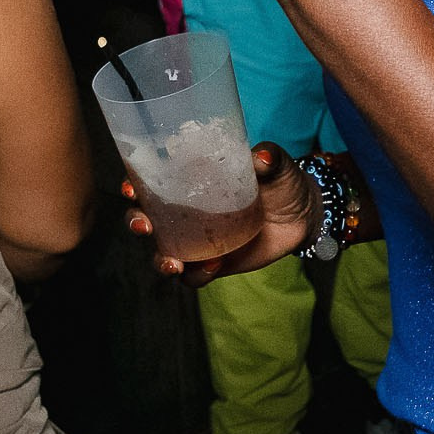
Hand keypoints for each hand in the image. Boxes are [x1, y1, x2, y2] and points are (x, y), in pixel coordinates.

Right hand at [125, 141, 317, 285]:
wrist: (302, 216)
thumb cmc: (281, 181)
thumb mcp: (276, 166)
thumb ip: (268, 159)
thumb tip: (261, 157)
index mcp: (190, 181)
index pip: (151, 181)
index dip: (134, 185)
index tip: (131, 188)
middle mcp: (185, 212)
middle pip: (146, 219)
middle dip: (136, 223)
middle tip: (144, 225)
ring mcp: (196, 241)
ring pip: (163, 253)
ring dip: (160, 260)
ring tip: (173, 263)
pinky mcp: (212, 264)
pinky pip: (194, 275)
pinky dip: (197, 274)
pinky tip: (213, 267)